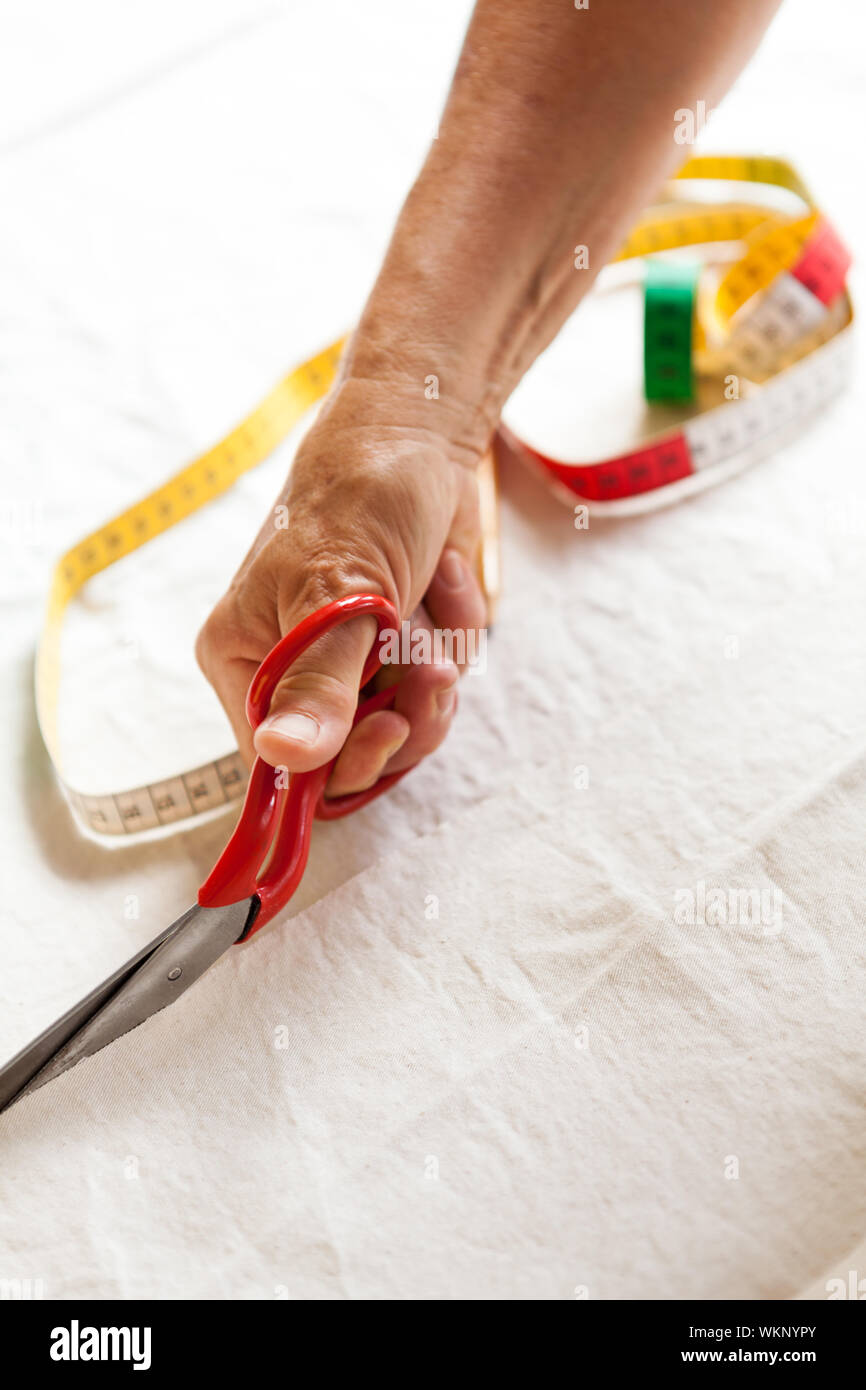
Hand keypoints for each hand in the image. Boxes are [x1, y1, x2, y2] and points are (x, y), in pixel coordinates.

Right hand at [196, 376, 487, 795]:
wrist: (421, 434)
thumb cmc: (358, 497)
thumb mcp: (337, 592)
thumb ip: (319, 682)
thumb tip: (283, 756)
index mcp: (245, 657)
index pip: (277, 761)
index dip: (335, 764)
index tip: (389, 729)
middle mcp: (291, 669)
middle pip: (349, 757)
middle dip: (402, 717)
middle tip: (431, 672)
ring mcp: (351, 661)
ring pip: (404, 727)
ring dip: (435, 671)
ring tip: (439, 619)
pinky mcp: (401, 646)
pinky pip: (438, 681)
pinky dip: (454, 632)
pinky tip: (447, 577)